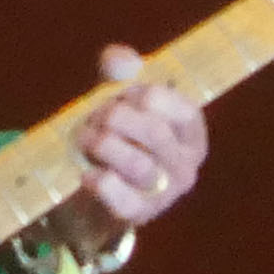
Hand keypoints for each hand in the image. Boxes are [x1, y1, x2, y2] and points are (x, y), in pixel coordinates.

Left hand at [44, 51, 206, 258]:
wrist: (98, 188)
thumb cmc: (117, 133)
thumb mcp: (119, 95)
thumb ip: (119, 69)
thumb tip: (121, 60)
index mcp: (190, 133)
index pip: (183, 110)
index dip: (145, 97)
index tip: (123, 95)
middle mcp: (186, 164)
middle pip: (155, 134)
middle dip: (115, 118)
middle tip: (95, 117)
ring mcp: (166, 192)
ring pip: (138, 165)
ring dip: (102, 146)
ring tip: (84, 139)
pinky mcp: (140, 213)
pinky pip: (124, 199)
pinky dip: (100, 182)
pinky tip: (87, 172)